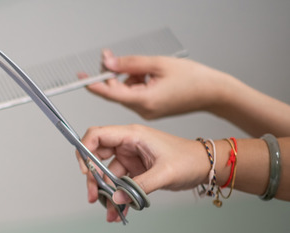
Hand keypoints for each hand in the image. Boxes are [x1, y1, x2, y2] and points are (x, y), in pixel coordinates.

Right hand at [78, 124, 208, 222]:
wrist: (205, 167)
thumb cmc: (190, 160)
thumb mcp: (165, 173)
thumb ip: (138, 186)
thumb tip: (116, 198)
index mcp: (132, 135)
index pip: (97, 135)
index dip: (85, 150)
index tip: (86, 171)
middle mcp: (128, 145)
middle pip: (96, 157)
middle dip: (93, 178)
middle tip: (94, 197)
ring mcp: (130, 158)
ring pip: (107, 175)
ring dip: (106, 193)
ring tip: (110, 210)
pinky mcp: (135, 170)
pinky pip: (119, 184)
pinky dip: (117, 197)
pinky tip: (118, 210)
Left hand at [84, 50, 231, 119]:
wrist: (215, 93)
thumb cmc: (194, 78)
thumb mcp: (159, 64)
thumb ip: (130, 63)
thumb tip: (107, 63)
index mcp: (144, 100)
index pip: (111, 93)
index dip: (94, 84)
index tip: (80, 77)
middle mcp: (143, 110)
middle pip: (117, 91)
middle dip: (115, 74)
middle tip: (114, 57)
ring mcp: (147, 112)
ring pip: (126, 92)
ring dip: (130, 77)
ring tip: (151, 70)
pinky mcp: (151, 109)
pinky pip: (136, 95)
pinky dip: (138, 83)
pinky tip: (153, 77)